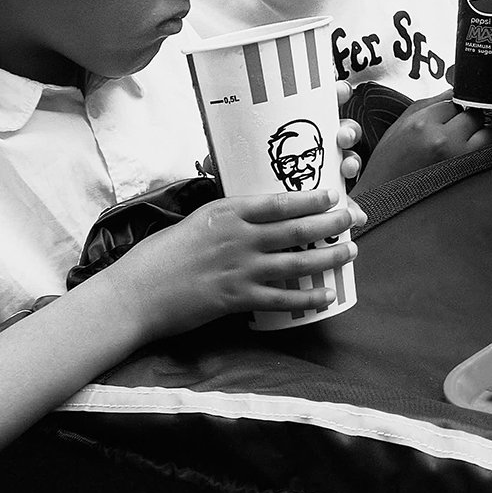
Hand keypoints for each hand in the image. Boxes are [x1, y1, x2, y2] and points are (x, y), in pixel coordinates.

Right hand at [104, 185, 364, 341]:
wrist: (136, 293)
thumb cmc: (159, 256)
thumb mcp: (194, 222)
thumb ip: (225, 217)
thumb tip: (250, 213)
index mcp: (227, 212)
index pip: (279, 201)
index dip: (311, 197)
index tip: (333, 194)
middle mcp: (240, 237)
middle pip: (298, 228)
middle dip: (333, 222)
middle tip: (355, 218)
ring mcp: (241, 268)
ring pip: (298, 261)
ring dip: (329, 256)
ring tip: (351, 252)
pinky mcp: (238, 298)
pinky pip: (283, 298)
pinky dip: (307, 297)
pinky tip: (325, 295)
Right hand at [355, 91, 491, 186]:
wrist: (382, 202)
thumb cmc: (388, 166)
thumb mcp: (399, 127)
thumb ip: (428, 105)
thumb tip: (453, 91)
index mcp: (421, 124)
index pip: (454, 100)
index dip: (452, 109)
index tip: (448, 117)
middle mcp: (441, 140)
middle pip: (474, 114)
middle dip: (468, 120)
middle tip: (455, 132)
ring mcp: (457, 158)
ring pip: (488, 132)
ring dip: (480, 135)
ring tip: (462, 145)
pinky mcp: (468, 175)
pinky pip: (489, 154)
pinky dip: (483, 153)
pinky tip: (466, 159)